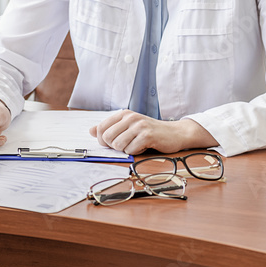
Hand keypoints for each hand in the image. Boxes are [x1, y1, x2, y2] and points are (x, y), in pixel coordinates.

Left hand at [90, 111, 216, 154]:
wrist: (174, 133)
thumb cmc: (150, 131)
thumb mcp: (128, 126)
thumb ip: (110, 128)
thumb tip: (90, 131)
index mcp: (124, 114)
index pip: (101, 128)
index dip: (102, 140)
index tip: (110, 144)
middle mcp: (130, 117)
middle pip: (107, 138)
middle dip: (114, 146)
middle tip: (126, 144)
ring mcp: (139, 126)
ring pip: (118, 145)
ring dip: (125, 150)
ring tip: (135, 144)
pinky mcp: (147, 136)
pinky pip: (131, 150)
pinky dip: (135, 152)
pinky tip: (143, 146)